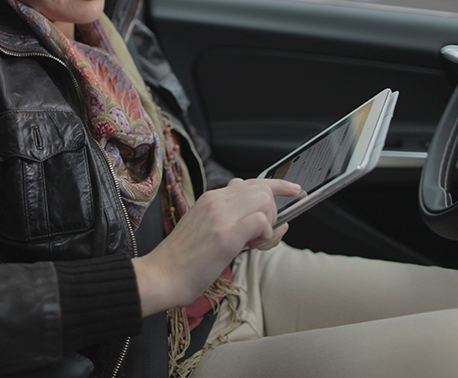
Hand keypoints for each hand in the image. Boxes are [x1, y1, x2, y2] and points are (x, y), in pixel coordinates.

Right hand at [132, 177, 300, 316]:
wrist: (161, 276)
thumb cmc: (183, 259)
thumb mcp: (204, 227)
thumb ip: (229, 216)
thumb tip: (260, 215)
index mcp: (211, 198)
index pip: (253, 182)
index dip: (278, 185)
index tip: (295, 190)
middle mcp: (216, 201)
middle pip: (264, 189)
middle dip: (274, 212)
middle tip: (262, 235)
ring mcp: (221, 216)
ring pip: (266, 202)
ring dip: (270, 224)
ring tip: (254, 244)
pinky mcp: (226, 235)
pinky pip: (263, 222)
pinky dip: (266, 236)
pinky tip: (252, 247)